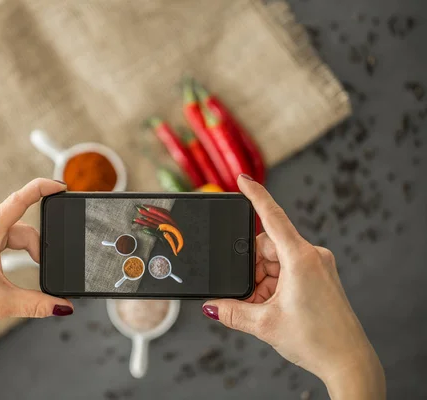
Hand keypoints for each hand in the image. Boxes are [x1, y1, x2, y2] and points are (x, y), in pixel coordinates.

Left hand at [0, 178, 73, 344]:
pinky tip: (4, 270)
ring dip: (20, 252)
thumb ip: (38, 303)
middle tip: (43, 272)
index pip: (19, 201)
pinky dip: (7, 252)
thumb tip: (63, 305)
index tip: (61, 186)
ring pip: (7, 235)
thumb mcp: (2, 305)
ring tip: (17, 278)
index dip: (43, 189)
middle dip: (36, 249)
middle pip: (19, 228)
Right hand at [202, 175, 384, 398]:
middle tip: (250, 298)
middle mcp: (312, 256)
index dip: (255, 195)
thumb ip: (232, 312)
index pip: (272, 217)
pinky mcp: (320, 277)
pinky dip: (274, 285)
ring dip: (262, 281)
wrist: (348, 362)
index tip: (242, 179)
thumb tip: (212, 305)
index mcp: (300, 258)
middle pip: (267, 247)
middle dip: (251, 269)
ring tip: (263, 309)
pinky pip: (288, 271)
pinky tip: (271, 307)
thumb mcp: (265, 325)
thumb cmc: (316, 340)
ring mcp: (318, 266)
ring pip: (275, 262)